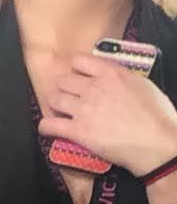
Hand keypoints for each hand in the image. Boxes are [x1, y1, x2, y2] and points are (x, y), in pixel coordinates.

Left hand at [38, 53, 176, 176]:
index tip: (78, 77)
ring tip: (60, 111)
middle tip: (69, 97)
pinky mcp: (77, 131)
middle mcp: (93, 88)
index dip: (76, 70)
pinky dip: (46, 126)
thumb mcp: (142, 85)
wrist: (156, 142)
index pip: (80, 61)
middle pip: (63, 80)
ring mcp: (83, 109)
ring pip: (53, 99)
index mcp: (111, 74)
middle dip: (64, 88)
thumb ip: (122, 79)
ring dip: (55, 105)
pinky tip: (48, 128)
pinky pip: (49, 124)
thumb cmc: (158, 116)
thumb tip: (113, 81)